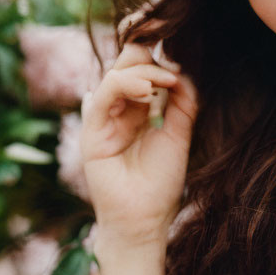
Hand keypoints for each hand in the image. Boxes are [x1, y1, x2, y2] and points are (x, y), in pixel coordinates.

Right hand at [79, 41, 199, 249]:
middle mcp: (120, 109)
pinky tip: (147, 93)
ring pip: (116, 73)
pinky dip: (126, 85)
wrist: (145, 217)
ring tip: (164, 83)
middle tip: (172, 72)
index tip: (182, 66)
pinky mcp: (92, 130)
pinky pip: (104, 94)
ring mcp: (104, 118)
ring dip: (144, 72)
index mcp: (140, 107)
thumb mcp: (179, 134)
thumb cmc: (161, 180)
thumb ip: (183, 103)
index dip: (159, 58)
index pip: (143, 68)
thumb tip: (183, 73)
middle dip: (150, 57)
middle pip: (127, 63)